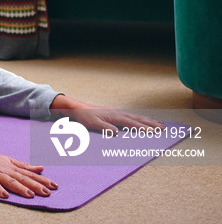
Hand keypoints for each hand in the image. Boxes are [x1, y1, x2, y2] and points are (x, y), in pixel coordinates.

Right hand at [0, 135, 56, 198]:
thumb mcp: (8, 160)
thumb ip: (24, 165)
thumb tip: (42, 167)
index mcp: (12, 166)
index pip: (30, 173)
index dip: (42, 179)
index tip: (54, 185)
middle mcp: (6, 169)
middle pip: (23, 178)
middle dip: (36, 185)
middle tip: (48, 192)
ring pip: (10, 181)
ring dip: (20, 188)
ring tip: (30, 195)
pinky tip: (4, 195)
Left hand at [50, 95, 165, 133]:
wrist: (77, 109)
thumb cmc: (85, 117)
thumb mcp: (92, 123)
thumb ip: (104, 128)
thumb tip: (116, 132)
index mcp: (115, 116)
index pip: (132, 123)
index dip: (143, 128)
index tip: (154, 133)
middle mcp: (119, 113)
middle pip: (139, 119)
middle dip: (152, 124)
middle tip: (165, 129)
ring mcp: (118, 113)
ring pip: (138, 117)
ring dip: (150, 121)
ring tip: (162, 125)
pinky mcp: (116, 114)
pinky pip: (133, 117)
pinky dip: (142, 119)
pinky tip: (146, 121)